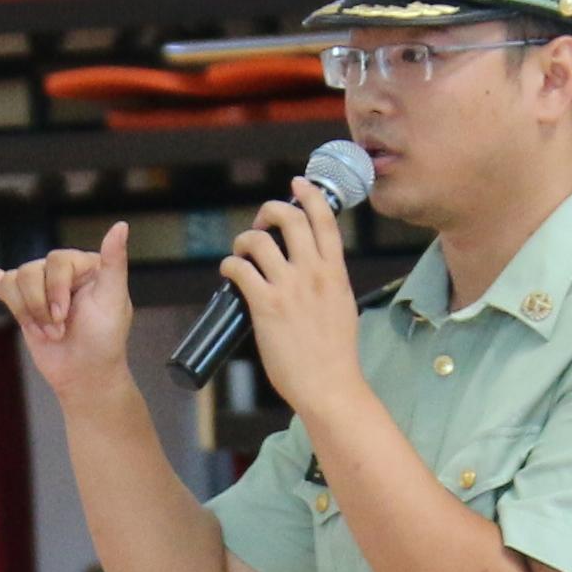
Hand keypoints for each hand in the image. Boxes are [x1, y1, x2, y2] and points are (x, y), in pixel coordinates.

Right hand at [0, 225, 137, 405]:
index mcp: (84, 265)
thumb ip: (115, 262)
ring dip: (27, 312)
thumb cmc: (105, 340)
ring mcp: (39, 288)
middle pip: (31, 271)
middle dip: (41, 305)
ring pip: (14, 282)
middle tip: (58, 330)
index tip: (67, 317)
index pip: (56, 261)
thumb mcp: (113, 299)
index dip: (57, 289)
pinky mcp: (21, 305)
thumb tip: (121, 225)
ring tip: (47, 332)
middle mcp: (60, 271)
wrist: (86, 375)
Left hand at [223, 177, 369, 420]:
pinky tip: (228, 273)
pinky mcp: (266, 307)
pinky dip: (229, 265)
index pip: (325, 220)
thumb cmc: (335, 355)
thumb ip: (328, 283)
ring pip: (257, 241)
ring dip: (242, 241)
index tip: (297, 184)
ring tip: (239, 254)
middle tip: (260, 226)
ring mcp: (289, 288)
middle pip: (289, 218)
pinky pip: (239, 269)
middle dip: (268, 212)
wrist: (329, 386)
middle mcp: (313, 273)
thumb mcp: (342, 306)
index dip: (309, 195)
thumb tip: (310, 272)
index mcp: (335, 272)